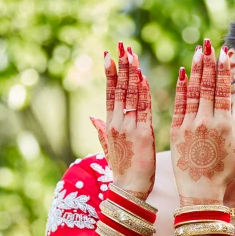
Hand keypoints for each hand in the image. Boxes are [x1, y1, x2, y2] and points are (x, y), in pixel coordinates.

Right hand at [90, 42, 155, 199]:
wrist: (129, 190)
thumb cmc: (122, 172)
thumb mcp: (108, 149)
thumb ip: (100, 131)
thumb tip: (91, 117)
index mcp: (110, 125)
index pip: (110, 93)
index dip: (110, 73)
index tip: (110, 55)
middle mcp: (117, 123)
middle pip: (119, 89)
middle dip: (120, 66)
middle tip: (122, 45)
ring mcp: (129, 127)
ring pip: (130, 95)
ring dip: (132, 73)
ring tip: (132, 53)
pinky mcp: (143, 134)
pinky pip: (143, 108)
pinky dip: (143, 92)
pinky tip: (143, 77)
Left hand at [170, 39, 234, 203]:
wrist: (201, 194)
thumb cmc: (225, 176)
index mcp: (225, 125)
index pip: (224, 90)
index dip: (223, 69)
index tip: (223, 53)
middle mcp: (207, 121)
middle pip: (208, 85)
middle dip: (209, 62)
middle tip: (208, 43)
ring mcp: (189, 125)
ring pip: (193, 91)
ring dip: (196, 69)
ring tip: (197, 51)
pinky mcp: (175, 132)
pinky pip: (179, 105)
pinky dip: (181, 88)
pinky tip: (183, 73)